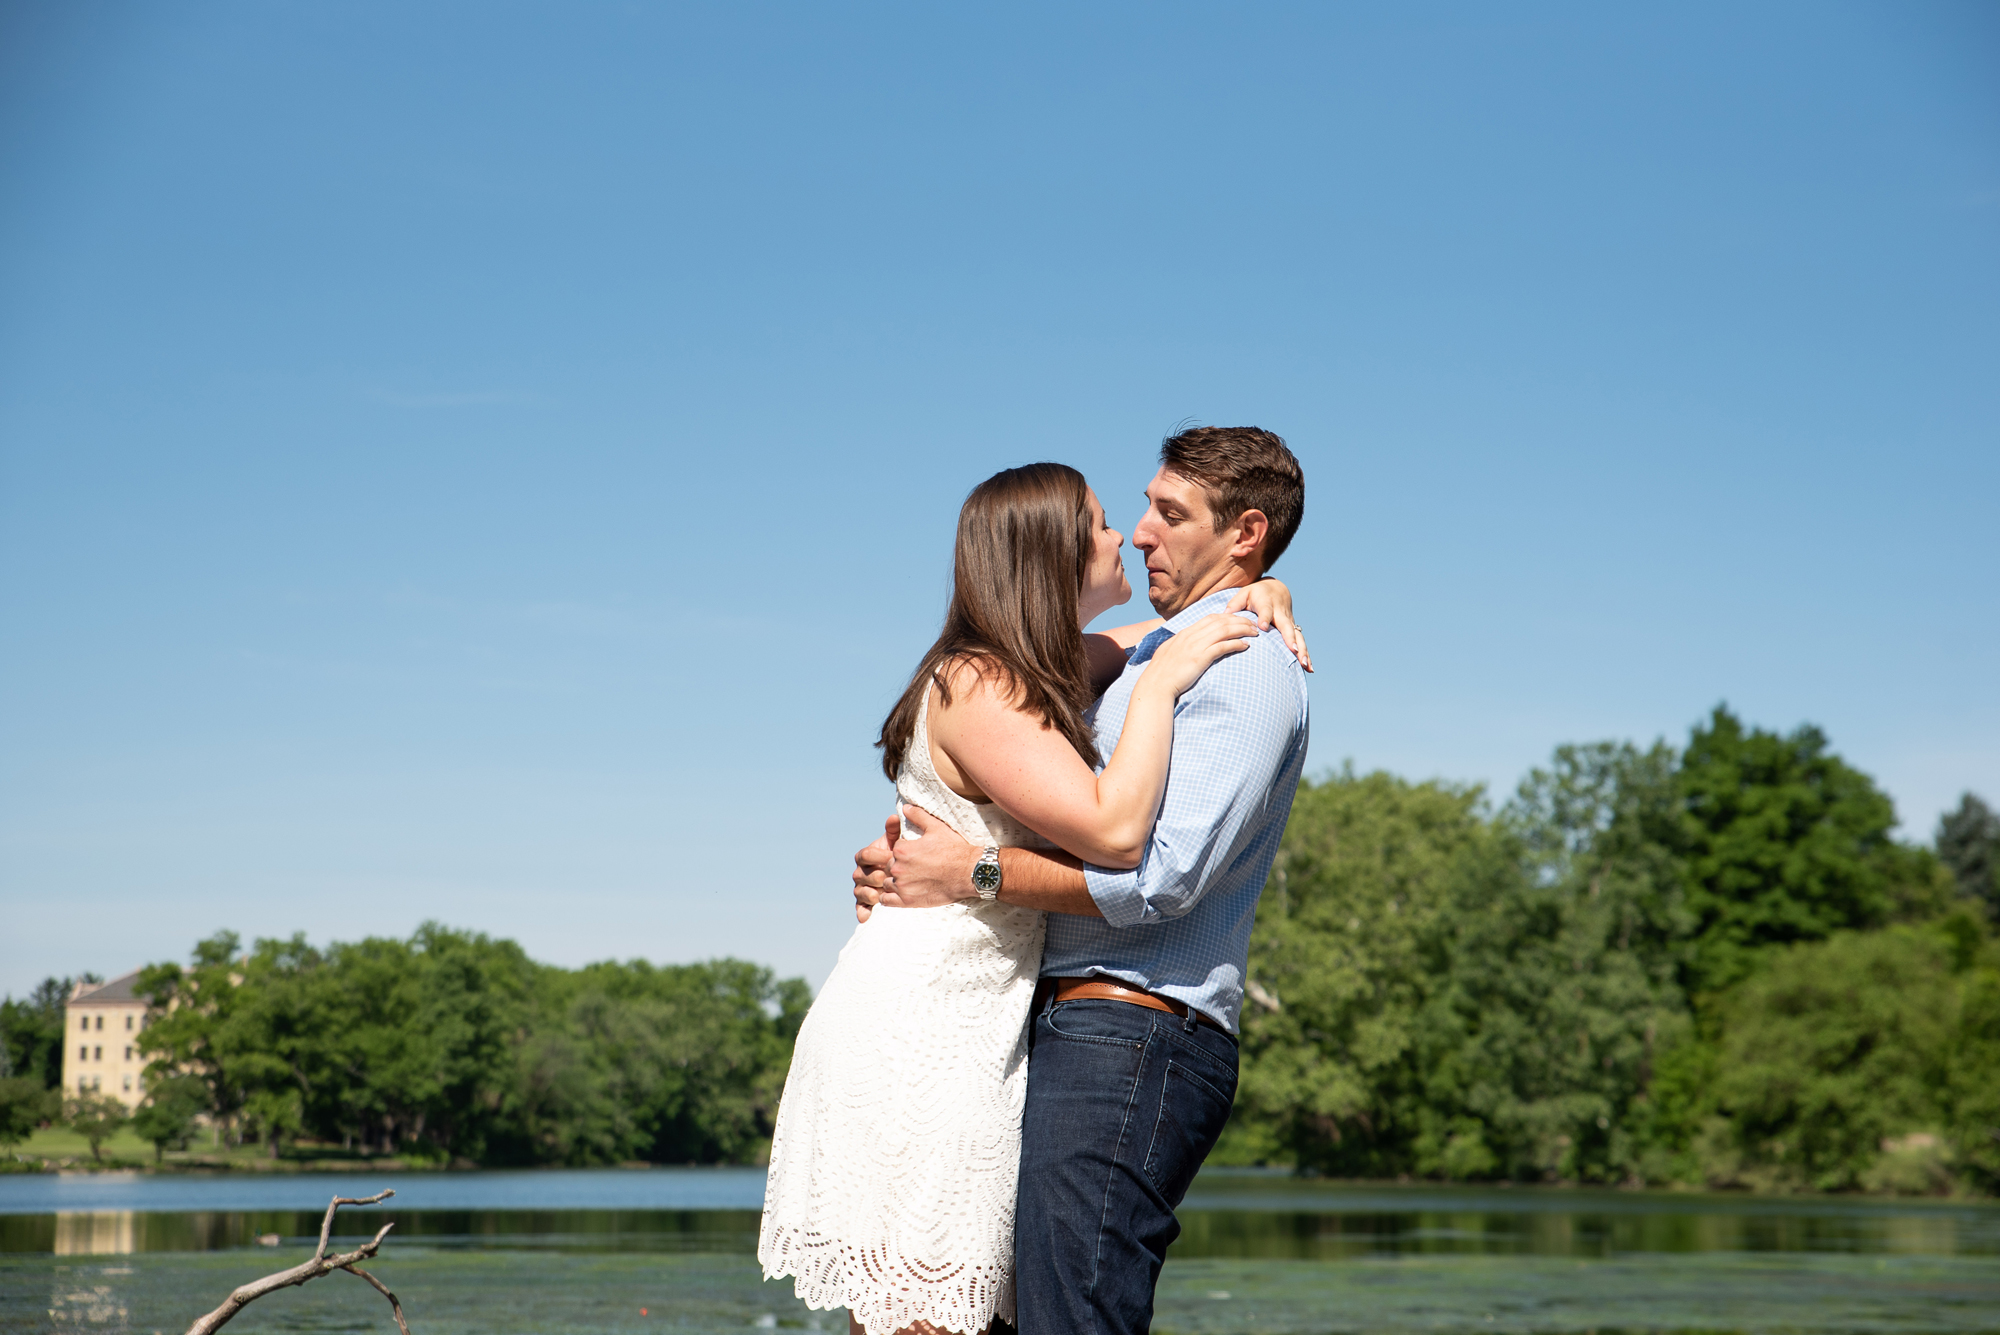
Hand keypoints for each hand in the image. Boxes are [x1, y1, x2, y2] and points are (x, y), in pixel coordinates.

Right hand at [851, 815, 897, 921]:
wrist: (909, 870)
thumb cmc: (903, 853)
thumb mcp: (900, 841)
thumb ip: (895, 830)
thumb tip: (894, 817)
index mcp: (866, 855)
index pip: (864, 854)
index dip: (876, 856)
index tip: (890, 857)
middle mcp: (861, 871)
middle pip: (861, 874)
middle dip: (874, 876)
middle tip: (886, 879)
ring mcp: (862, 886)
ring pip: (859, 891)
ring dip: (867, 894)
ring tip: (877, 897)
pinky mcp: (866, 901)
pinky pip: (861, 906)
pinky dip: (862, 912)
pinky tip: (865, 918)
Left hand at [878, 804, 979, 907]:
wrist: (969, 872)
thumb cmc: (954, 849)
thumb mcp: (936, 827)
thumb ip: (918, 816)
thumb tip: (905, 807)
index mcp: (902, 849)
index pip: (892, 850)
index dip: (903, 852)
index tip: (916, 855)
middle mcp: (898, 867)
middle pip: (888, 866)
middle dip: (898, 867)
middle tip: (915, 868)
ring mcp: (902, 886)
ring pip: (886, 883)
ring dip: (894, 882)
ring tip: (909, 881)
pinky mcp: (908, 901)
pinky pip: (887, 900)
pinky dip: (889, 897)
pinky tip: (900, 894)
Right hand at [1140, 612, 1259, 696]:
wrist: (1156, 685)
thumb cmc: (1162, 673)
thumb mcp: (1170, 652)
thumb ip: (1181, 645)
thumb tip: (1187, 644)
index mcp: (1185, 633)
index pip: (1211, 618)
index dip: (1228, 616)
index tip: (1240, 620)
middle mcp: (1191, 635)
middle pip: (1221, 621)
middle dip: (1240, 620)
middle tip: (1253, 624)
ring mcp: (1196, 646)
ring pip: (1225, 631)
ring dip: (1242, 630)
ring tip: (1254, 633)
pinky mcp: (1200, 658)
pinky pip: (1223, 646)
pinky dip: (1236, 644)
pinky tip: (1245, 646)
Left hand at [1228, 578, 1310, 671]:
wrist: (1276, 590)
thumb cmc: (1256, 594)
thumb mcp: (1244, 594)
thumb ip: (1235, 603)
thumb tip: (1226, 614)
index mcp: (1267, 604)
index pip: (1266, 611)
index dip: (1264, 617)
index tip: (1262, 627)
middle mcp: (1281, 614)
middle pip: (1286, 626)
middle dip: (1289, 638)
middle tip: (1292, 649)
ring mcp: (1289, 623)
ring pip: (1297, 636)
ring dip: (1301, 650)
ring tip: (1304, 664)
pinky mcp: (1293, 630)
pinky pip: (1301, 643)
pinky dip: (1305, 655)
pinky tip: (1309, 669)